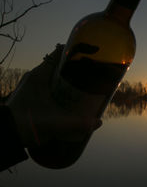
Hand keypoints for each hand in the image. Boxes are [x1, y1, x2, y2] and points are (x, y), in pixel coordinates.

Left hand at [6, 44, 101, 167]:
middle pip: (61, 65)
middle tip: (94, 73)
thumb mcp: (54, 123)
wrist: (5, 135)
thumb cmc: (26, 124)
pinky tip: (73, 98)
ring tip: (87, 85)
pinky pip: (52, 87)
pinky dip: (63, 89)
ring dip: (71, 79)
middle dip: (78, 68)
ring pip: (57, 76)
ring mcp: (34, 86)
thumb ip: (77, 123)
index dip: (76, 51)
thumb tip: (98, 122)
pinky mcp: (33, 96)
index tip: (92, 53)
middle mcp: (36, 77)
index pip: (59, 53)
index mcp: (40, 75)